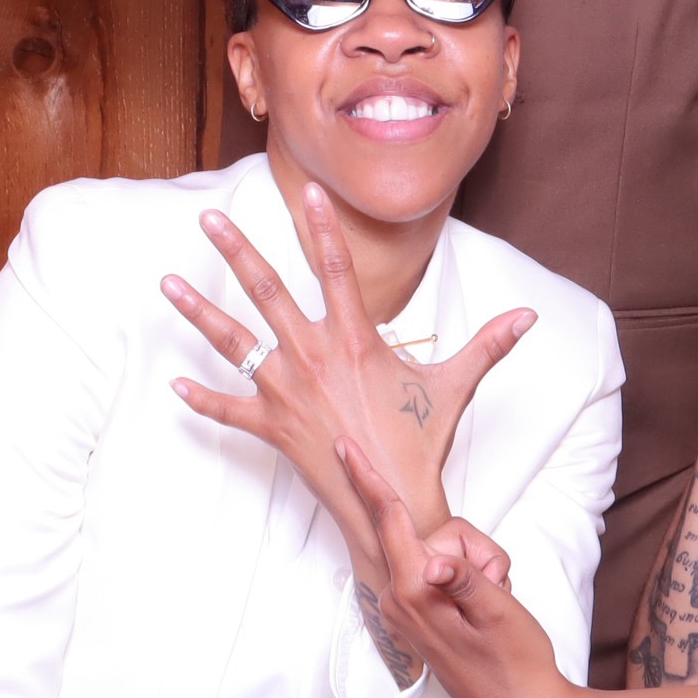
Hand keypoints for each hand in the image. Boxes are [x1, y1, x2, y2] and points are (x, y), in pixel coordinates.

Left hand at [162, 182, 535, 541]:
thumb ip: (488, 344)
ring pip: (235, 343)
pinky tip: (175, 388)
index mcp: (356, 340)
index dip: (323, 226)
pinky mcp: (273, 428)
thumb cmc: (421, 444)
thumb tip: (531, 316)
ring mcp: (287, 393)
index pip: (337, 269)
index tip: (306, 189)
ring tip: (167, 282)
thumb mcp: (454, 387)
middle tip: (209, 222)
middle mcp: (314, 358)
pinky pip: (230, 411)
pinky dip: (203, 400)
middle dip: (237, 253)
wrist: (393, 508)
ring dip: (198, 312)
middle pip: (268, 293)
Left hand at [340, 439, 575, 697]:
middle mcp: (401, 601)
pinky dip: (466, 577)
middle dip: (468, 545)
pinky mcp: (420, 620)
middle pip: (426, 535)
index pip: (388, 520)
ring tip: (496, 600)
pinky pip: (437, 574)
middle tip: (498, 582)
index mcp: (415, 592)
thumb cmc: (517, 662)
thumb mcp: (498, 610)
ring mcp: (408, 614)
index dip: (368, 478)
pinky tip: (485, 605)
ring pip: (437, 553)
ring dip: (474, 565)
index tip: (344, 447)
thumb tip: (435, 562)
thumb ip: (465, 578)